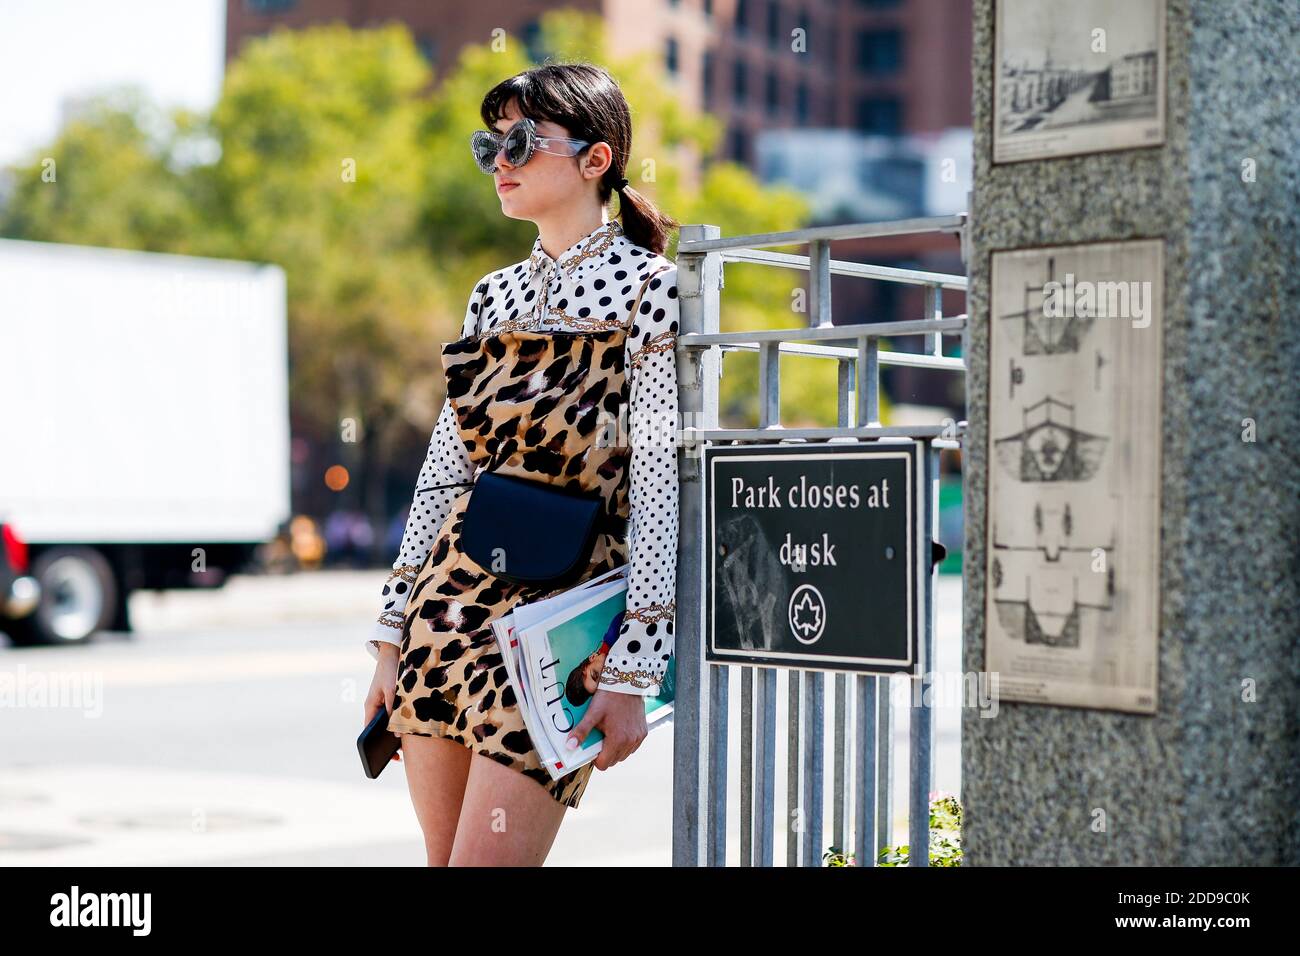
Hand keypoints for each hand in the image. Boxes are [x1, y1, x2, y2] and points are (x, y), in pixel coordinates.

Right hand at [364, 643, 402, 762]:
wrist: (396, 651)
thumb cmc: (391, 670)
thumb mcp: (392, 690)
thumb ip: (393, 710)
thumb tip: (397, 732)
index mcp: (371, 706)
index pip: (369, 731)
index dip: (376, 746)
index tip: (388, 757)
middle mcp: (377, 707)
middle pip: (381, 730)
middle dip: (389, 742)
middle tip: (401, 756)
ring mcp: (386, 704)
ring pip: (391, 723)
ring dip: (399, 733)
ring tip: (410, 746)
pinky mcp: (395, 699)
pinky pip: (399, 715)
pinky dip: (405, 722)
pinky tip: (416, 729)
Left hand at [566, 688, 646, 769]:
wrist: (626, 682)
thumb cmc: (609, 696)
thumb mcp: (592, 714)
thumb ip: (581, 731)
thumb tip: (570, 746)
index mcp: (617, 739)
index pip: (604, 764)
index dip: (595, 758)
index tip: (592, 746)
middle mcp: (630, 741)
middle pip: (613, 761)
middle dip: (605, 753)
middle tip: (600, 737)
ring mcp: (638, 737)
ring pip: (623, 755)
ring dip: (615, 750)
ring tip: (609, 733)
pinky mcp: (643, 732)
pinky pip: (632, 747)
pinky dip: (625, 743)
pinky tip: (619, 730)